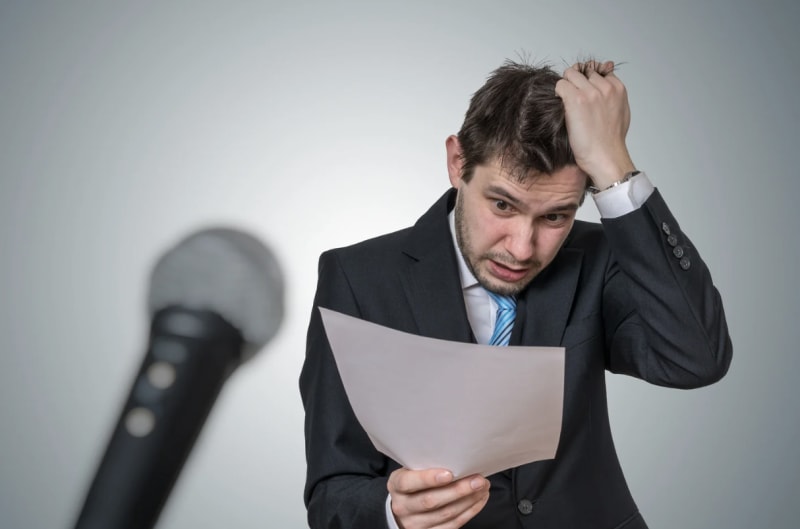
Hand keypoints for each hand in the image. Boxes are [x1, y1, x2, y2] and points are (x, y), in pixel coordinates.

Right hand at [387, 467, 489, 528]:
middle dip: (458, 490)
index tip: (449, 473)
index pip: (409, 482)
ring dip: (468, 500)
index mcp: (396, 486)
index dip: (428, 478)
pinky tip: (479, 499)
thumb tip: (456, 457)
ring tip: (483, 487)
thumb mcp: (411, 470)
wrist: (403, 507)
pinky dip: (469, 512)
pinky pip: (453, 525)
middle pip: (431, 501)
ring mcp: (415, 523)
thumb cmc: (413, 482)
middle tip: (478, 480)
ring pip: (445, 514)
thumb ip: (426, 466)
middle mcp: (403, 507)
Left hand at [555, 60, 635, 189]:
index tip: (583, 90)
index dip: (587, 79)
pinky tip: (561, 105)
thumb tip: (605, 84)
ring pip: (570, 74)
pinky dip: (558, 92)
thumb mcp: (621, 112)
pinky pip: (560, 84)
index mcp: (617, 88)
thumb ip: (613, 96)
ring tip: (566, 102)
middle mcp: (605, 87)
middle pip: (583, 71)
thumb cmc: (611, 140)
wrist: (605, 155)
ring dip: (565, 85)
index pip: (598, 70)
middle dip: (576, 81)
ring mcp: (590, 92)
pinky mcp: (576, 99)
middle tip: (572, 97)